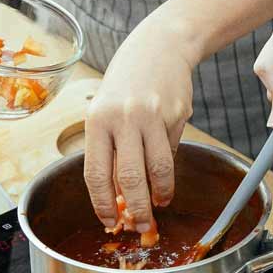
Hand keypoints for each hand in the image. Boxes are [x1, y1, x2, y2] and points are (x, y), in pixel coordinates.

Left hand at [84, 25, 194, 229]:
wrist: (160, 46)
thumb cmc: (126, 81)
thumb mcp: (105, 110)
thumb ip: (109, 148)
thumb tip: (118, 194)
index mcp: (97, 119)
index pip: (96, 173)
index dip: (103, 203)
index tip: (109, 221)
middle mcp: (123, 118)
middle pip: (130, 178)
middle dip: (137, 209)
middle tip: (141, 226)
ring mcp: (152, 116)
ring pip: (158, 169)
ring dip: (160, 193)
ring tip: (159, 203)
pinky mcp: (176, 115)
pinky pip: (172, 150)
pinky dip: (168, 168)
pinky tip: (165, 173)